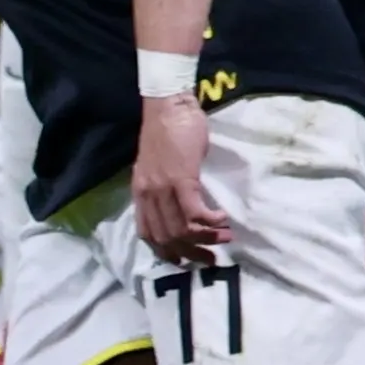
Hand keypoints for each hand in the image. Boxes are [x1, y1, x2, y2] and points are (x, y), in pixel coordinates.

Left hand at [130, 92, 230, 261]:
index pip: (147, 234)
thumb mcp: (156, 165)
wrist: (168, 104)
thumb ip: (162, 186)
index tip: (185, 260)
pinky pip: (195, 213)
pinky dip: (211, 221)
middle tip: (211, 257)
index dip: (166, 252)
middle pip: (167, 238)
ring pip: (182, 229)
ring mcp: (163, 188)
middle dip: (191, 253)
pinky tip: (223, 219)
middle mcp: (148, 195)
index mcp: (140, 192)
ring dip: (206, 238)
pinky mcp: (182, 179)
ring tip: (224, 238)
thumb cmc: (166, 130)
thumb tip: (180, 204)